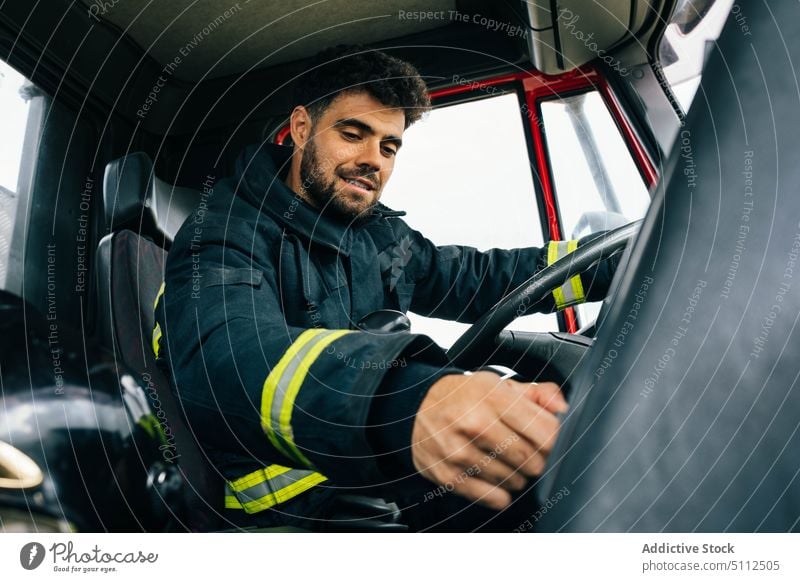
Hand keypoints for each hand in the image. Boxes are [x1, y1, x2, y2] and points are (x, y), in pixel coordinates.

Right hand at [411, 371, 566, 509]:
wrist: (415, 407)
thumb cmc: (464, 397)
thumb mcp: (499, 384)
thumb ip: (537, 393)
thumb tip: (563, 409)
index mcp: (492, 396)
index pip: (546, 431)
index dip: (556, 440)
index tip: (551, 440)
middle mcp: (475, 423)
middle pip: (533, 460)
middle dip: (538, 460)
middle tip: (528, 451)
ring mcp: (460, 452)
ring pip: (515, 480)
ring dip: (518, 475)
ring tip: (506, 460)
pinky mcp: (449, 476)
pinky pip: (495, 498)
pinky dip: (501, 491)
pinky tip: (494, 475)